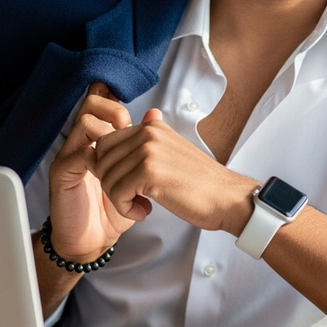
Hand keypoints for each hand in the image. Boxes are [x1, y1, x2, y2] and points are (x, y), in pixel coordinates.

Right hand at [48, 82, 139, 261]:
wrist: (93, 240)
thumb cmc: (112, 209)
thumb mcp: (133, 176)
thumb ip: (142, 145)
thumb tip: (154, 113)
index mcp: (96, 140)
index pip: (102, 103)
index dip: (118, 101)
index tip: (136, 120)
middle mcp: (81, 142)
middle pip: (91, 103)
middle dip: (114, 110)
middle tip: (129, 128)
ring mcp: (69, 155)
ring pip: (84, 123)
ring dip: (109, 136)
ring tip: (122, 158)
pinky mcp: (62, 173)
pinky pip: (79, 154)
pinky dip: (101, 164)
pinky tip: (114, 183)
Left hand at [91, 114, 256, 234]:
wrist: (226, 198)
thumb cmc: (201, 183)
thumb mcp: (175, 150)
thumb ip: (154, 138)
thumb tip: (148, 114)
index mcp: (152, 127)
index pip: (106, 142)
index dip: (110, 168)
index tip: (127, 184)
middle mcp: (148, 133)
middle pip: (101, 158)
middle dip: (110, 182)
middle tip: (131, 197)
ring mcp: (148, 150)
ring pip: (107, 177)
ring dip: (119, 199)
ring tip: (141, 207)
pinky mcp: (149, 172)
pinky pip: (116, 193)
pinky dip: (125, 208)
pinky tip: (144, 212)